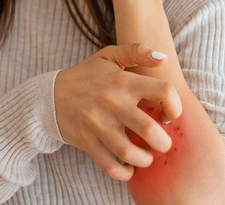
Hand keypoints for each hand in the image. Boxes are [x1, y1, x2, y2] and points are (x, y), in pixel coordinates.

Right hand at [54, 43, 182, 180]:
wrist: (49, 96)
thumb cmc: (86, 76)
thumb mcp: (108, 56)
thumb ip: (137, 51)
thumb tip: (163, 57)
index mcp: (123, 82)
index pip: (164, 91)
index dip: (175, 106)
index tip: (169, 116)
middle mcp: (113, 103)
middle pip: (150, 130)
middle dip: (164, 143)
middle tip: (162, 144)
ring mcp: (99, 125)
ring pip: (130, 153)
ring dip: (145, 160)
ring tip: (146, 156)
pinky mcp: (87, 142)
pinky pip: (109, 165)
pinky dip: (123, 173)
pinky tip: (129, 168)